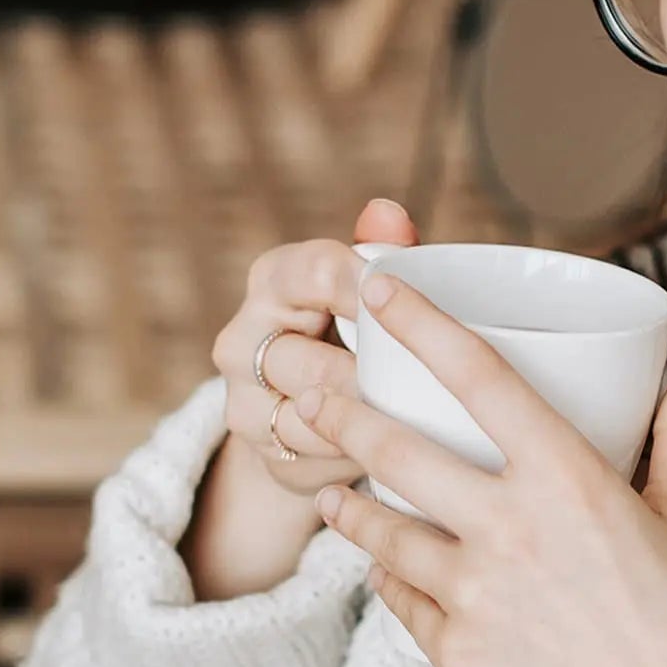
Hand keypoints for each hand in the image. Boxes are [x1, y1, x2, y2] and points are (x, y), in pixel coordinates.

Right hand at [209, 199, 419, 497]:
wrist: (305, 409)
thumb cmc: (356, 334)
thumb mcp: (371, 292)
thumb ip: (383, 252)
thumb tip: (389, 212)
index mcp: (274, 278)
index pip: (318, 273)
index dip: (373, 292)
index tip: (415, 310)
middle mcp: (241, 337)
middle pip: (311, 357)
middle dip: (371, 375)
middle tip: (426, 386)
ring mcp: (240, 397)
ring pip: (310, 412)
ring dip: (366, 420)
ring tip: (415, 420)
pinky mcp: (256, 446)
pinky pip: (313, 454)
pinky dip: (354, 452)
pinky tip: (390, 449)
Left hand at [297, 268, 666, 666]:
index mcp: (567, 479)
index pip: (478, 376)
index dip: (420, 322)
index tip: (377, 287)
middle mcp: (509, 528)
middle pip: (395, 448)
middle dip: (339, 408)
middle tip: (307, 388)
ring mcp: (474, 594)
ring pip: (379, 530)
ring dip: (346, 503)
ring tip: (329, 489)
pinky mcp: (456, 652)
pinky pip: (402, 600)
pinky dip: (390, 578)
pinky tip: (383, 568)